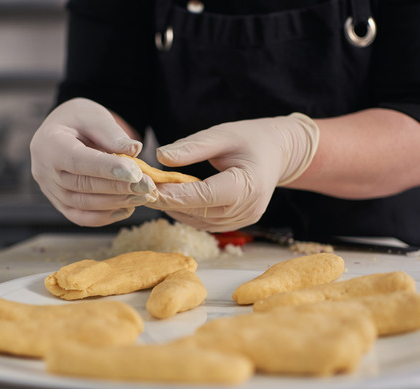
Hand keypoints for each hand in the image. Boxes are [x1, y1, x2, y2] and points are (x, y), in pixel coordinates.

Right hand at [30, 98, 156, 226]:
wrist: (63, 131)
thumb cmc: (80, 120)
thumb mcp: (94, 116)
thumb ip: (112, 133)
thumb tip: (134, 150)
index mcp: (48, 143)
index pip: (78, 160)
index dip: (106, 169)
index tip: (135, 173)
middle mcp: (43, 170)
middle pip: (82, 185)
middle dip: (118, 187)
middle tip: (147, 186)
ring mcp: (49, 190)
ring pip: (83, 204)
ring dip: (116, 203)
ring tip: (143, 197)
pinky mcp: (59, 203)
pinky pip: (80, 216)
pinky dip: (104, 217)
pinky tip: (127, 208)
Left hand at [148, 113, 318, 231]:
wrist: (278, 152)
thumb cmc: (251, 138)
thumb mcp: (222, 135)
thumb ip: (192, 147)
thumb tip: (160, 157)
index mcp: (247, 185)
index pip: (203, 196)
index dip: (174, 194)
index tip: (148, 187)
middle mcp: (248, 208)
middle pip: (199, 212)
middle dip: (169, 202)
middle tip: (141, 190)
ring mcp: (244, 219)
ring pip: (200, 221)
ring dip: (175, 209)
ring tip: (153, 193)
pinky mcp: (239, 223)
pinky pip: (206, 223)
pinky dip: (188, 213)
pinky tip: (173, 199)